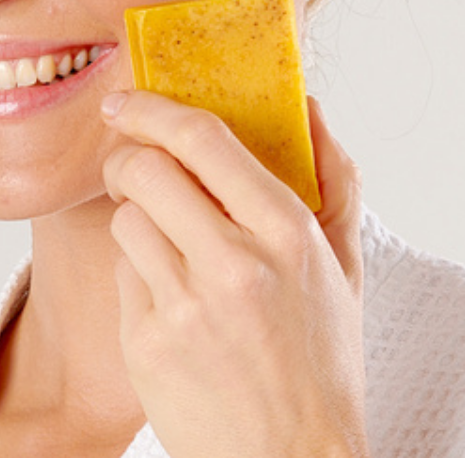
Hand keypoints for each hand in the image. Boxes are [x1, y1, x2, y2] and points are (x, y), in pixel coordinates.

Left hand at [101, 91, 368, 457]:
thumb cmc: (319, 361)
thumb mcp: (344, 266)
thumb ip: (334, 178)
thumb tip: (307, 108)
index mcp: (286, 232)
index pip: (202, 138)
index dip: (153, 108)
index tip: (129, 102)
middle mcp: (234, 264)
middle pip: (144, 168)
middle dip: (127, 157)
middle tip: (132, 165)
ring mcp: (185, 307)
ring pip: (124, 217)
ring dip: (134, 216)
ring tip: (163, 241)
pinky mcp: (146, 345)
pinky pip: (120, 273)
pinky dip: (136, 271)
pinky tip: (168, 296)